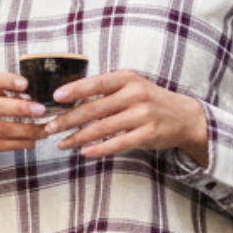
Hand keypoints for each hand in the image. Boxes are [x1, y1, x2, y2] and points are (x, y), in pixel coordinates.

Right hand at [0, 71, 46, 195]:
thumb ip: (2, 93)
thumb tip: (33, 95)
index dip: (5, 80)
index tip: (25, 83)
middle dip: (20, 108)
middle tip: (41, 110)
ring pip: (0, 129)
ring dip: (25, 130)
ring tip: (44, 130)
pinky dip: (18, 144)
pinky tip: (32, 142)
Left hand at [54, 70, 208, 164]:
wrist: (184, 117)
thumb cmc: (150, 101)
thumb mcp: (132, 87)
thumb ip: (107, 92)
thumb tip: (72, 99)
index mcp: (127, 79)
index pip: (96, 83)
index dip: (74, 90)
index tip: (55, 97)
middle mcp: (135, 95)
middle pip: (94, 108)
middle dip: (68, 119)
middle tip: (49, 127)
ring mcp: (142, 115)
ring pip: (102, 128)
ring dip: (78, 137)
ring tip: (61, 143)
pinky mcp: (147, 135)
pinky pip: (118, 143)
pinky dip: (99, 149)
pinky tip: (84, 152)